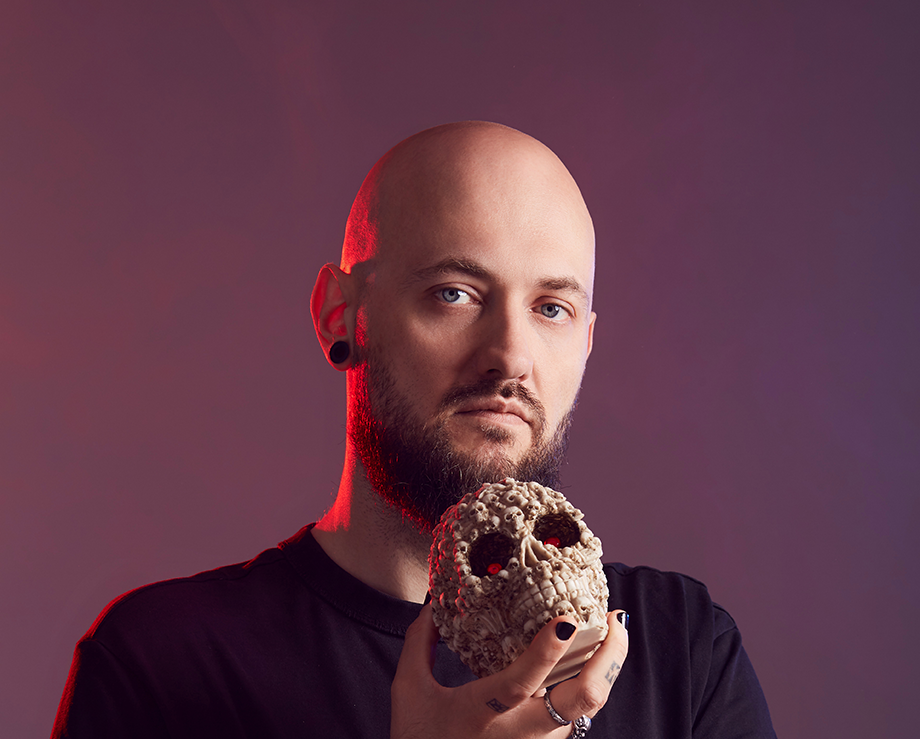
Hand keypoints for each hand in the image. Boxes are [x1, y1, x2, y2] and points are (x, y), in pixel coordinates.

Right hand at [391, 604, 627, 738]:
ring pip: (587, 708)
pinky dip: (591, 684)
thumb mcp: (410, 691)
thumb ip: (420, 643)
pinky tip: (593, 659)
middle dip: (607, 659)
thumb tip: (433, 604)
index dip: (545, 652)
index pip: (520, 683)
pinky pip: (579, 715)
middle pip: (580, 701)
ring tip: (612, 632)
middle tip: (615, 622)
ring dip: (604, 669)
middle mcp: (519, 733)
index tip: (567, 621)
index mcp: (481, 713)